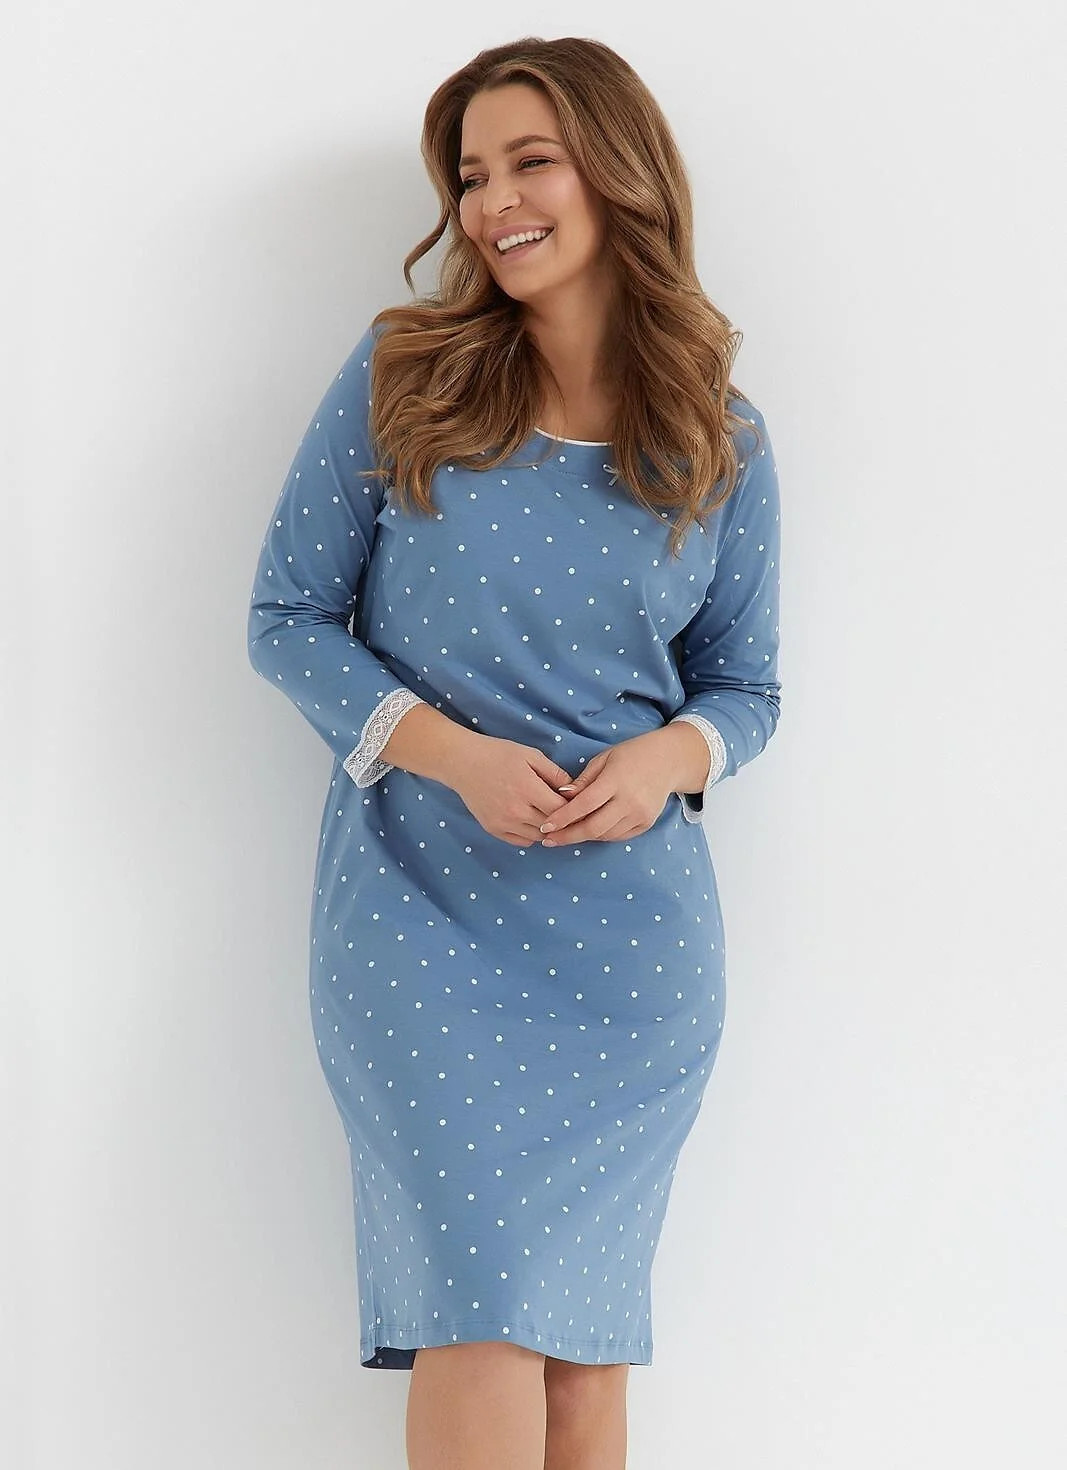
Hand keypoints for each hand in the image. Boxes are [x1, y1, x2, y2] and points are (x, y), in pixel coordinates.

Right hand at [448, 734, 575, 846]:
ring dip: (546, 829)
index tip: (575, 803)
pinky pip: (521, 841)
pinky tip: (530, 820)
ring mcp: (503, 822)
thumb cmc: (498, 754)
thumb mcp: (531, 755)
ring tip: (546, 814)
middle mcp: (516, 810)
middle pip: (551, 826)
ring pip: (538, 837)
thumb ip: (555, 774)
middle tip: (564, 810)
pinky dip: (530, 835)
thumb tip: (574, 791)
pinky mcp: (493, 829)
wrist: (462, 762)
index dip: (572, 808)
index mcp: (528, 789)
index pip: (561, 810)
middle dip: (561, 819)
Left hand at [536, 731, 676, 844]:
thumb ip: (584, 780)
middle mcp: (629, 801)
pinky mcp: (647, 823)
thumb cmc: (632, 754)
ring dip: (583, 836)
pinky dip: (601, 835)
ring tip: (565, 835)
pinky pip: (618, 836)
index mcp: (615, 780)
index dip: (563, 818)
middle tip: (549, 840)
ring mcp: (640, 814)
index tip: (546, 826)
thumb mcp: (604, 758)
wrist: (669, 760)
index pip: (584, 805)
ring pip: (605, 835)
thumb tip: (562, 796)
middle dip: (568, 836)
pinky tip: (589, 831)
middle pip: (593, 827)